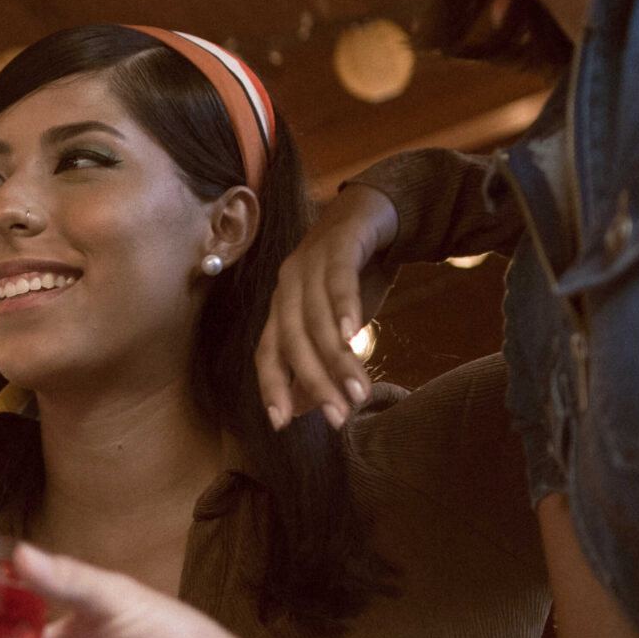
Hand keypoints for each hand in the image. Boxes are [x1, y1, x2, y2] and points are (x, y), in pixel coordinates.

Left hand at [255, 185, 398, 429]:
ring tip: (359, 391)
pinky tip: (354, 334)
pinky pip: (337, 279)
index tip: (280, 424)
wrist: (370, 213)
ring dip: (337, 358)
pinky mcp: (337, 244)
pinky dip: (343, 307)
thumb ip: (318, 361)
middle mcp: (287, 286)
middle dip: (313, 382)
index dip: (271, 387)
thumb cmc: (350, 277)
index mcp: (281, 307)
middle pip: (292, 340)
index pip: (267, 353)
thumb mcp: (335, 325)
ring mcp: (308, 263)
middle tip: (338, 417)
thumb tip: (302, 410)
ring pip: (316, 318)